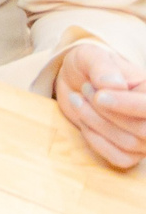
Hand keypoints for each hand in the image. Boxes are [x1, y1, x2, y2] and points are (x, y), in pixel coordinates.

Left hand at [55, 39, 145, 168]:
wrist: (75, 82)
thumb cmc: (88, 67)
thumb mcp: (90, 56)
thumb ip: (101, 66)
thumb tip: (114, 84)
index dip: (128, 105)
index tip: (99, 96)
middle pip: (143, 130)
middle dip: (106, 113)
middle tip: (85, 89)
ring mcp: (144, 138)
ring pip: (128, 144)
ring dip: (96, 122)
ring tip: (78, 99)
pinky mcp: (129, 153)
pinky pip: (119, 158)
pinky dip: (96, 140)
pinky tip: (84, 121)